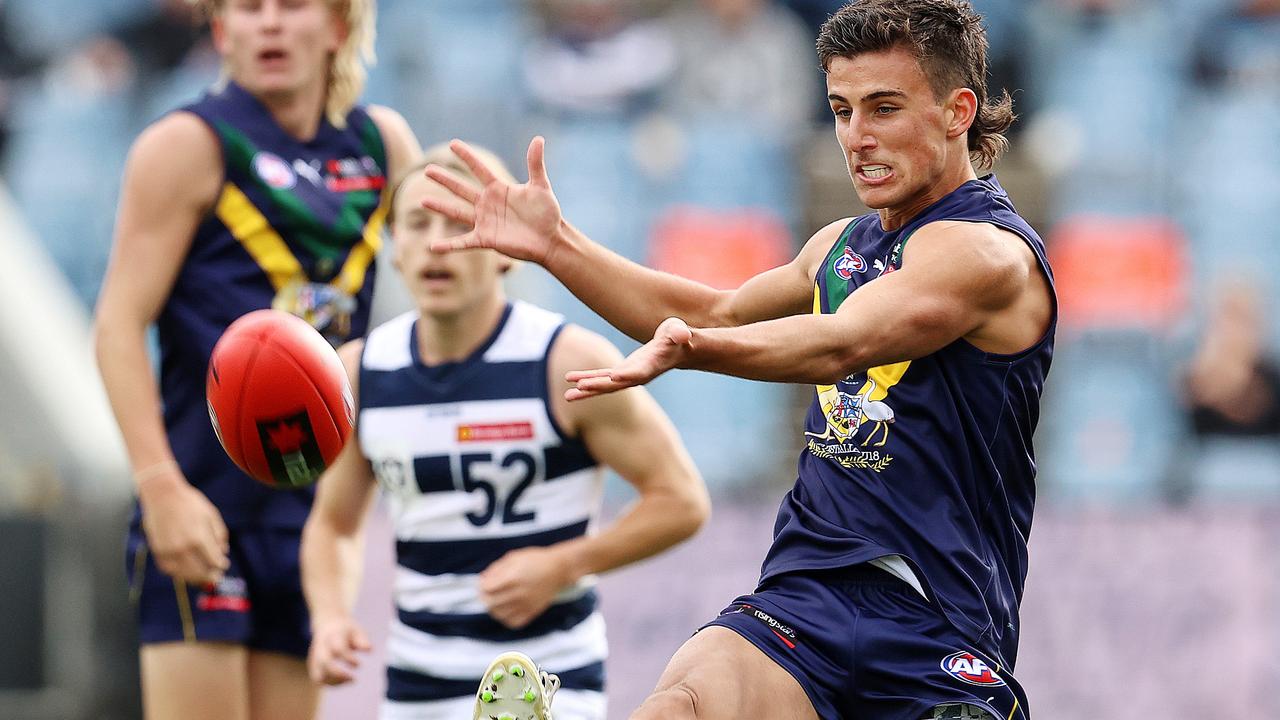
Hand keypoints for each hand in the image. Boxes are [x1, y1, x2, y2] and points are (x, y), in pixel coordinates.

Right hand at [138, 468, 229, 585]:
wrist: (162, 495)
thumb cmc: (189, 502)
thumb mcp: (211, 514)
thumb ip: (219, 535)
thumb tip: (223, 552)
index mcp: (199, 538)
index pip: (213, 561)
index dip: (220, 565)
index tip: (224, 565)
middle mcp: (183, 548)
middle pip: (200, 571)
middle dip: (210, 576)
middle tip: (216, 578)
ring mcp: (169, 551)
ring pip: (184, 574)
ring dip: (194, 578)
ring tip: (202, 578)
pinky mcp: (158, 551)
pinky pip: (169, 569)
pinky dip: (178, 573)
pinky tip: (185, 571)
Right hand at [308, 615, 370, 684]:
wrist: (328, 623)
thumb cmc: (346, 630)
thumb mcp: (356, 630)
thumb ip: (362, 640)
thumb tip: (369, 650)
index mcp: (333, 636)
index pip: (338, 649)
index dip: (349, 659)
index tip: (359, 665)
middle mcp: (321, 647)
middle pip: (324, 663)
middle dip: (338, 674)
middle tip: (353, 678)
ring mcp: (315, 656)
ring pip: (318, 675)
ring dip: (333, 682)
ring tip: (350, 680)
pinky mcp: (313, 664)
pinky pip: (318, 679)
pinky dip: (330, 684)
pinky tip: (344, 681)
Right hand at [422, 137, 563, 264]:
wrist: (550, 239)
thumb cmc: (547, 213)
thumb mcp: (541, 186)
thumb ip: (535, 163)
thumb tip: (538, 139)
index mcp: (499, 189)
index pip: (479, 169)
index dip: (467, 156)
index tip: (453, 143)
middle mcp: (488, 203)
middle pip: (461, 189)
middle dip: (445, 180)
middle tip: (427, 169)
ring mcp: (484, 221)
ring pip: (457, 212)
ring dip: (440, 207)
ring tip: (422, 201)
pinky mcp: (485, 239)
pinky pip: (463, 242)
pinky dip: (448, 245)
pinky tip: (433, 246)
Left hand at [479, 546, 572, 629]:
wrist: (558, 569)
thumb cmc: (536, 560)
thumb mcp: (513, 557)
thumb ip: (495, 569)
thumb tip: (482, 581)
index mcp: (513, 577)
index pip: (487, 588)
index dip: (481, 585)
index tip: (484, 582)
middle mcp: (519, 592)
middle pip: (490, 603)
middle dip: (484, 597)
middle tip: (487, 592)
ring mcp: (526, 604)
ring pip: (499, 614)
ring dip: (493, 608)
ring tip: (496, 600)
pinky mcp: (532, 612)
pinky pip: (512, 622)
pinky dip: (505, 618)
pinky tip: (507, 609)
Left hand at [565, 317, 692, 400]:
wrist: (678, 351)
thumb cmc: (679, 338)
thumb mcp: (680, 331)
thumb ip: (680, 334)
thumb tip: (683, 335)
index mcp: (652, 366)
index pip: (639, 372)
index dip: (628, 374)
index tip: (614, 377)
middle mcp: (639, 375)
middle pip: (617, 383)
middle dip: (599, 385)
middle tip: (581, 388)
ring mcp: (629, 375)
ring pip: (605, 385)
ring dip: (587, 389)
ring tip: (569, 395)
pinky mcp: (622, 372)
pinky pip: (602, 378)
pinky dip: (587, 379)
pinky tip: (572, 381)